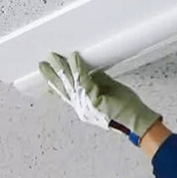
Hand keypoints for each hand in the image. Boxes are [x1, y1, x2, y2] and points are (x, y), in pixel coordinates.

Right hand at [39, 52, 160, 145]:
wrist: (135, 120)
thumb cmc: (124, 108)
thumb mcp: (107, 93)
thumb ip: (97, 82)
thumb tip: (90, 70)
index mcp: (83, 107)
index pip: (66, 96)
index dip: (54, 88)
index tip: (46, 82)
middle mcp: (81, 107)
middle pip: (63, 88)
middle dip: (51, 75)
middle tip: (41, 64)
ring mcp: (86, 104)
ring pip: (70, 82)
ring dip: (61, 67)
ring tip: (53, 56)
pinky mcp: (94, 99)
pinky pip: (84, 80)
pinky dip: (78, 67)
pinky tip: (74, 57)